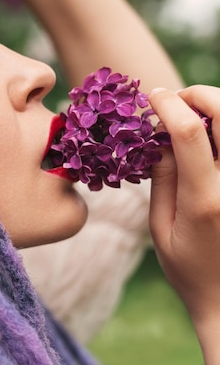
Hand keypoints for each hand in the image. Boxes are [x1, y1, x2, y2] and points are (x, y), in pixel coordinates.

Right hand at [148, 86, 219, 322]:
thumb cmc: (189, 270)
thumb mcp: (160, 229)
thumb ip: (162, 180)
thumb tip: (158, 139)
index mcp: (205, 199)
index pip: (189, 132)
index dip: (167, 104)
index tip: (151, 96)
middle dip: (200, 94)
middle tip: (177, 99)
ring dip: (216, 108)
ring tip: (192, 118)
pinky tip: (210, 140)